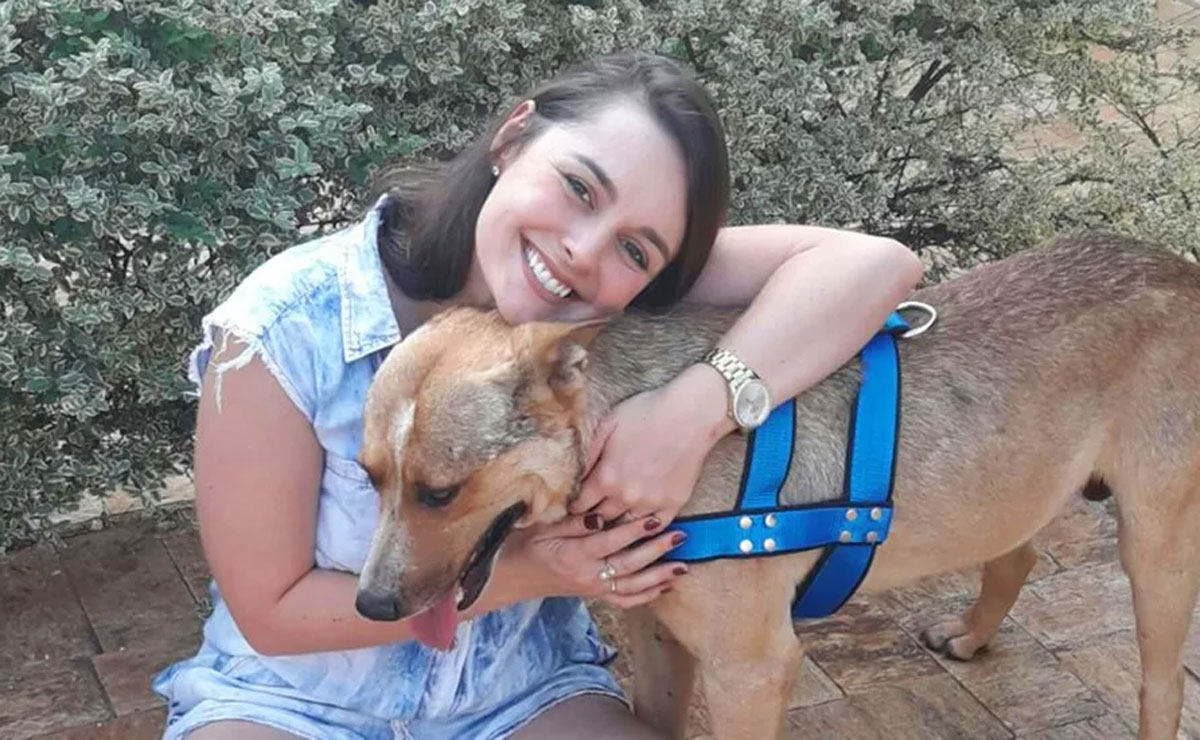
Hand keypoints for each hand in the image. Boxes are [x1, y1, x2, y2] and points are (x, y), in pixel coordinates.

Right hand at [508, 513, 687, 608]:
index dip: (633, 531)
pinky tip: (667, 586)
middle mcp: (587, 576)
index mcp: (573, 556)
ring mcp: (592, 589)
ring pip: (632, 586)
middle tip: (679, 536)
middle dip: (656, 551)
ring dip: (659, 576)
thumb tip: (599, 516)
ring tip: (683, 566)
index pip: (609, 542)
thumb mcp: (542, 528)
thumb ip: (572, 522)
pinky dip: (647, 595)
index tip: (654, 518)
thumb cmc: (525, 546)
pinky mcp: (595, 595)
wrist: (510, 578)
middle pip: (628, 565)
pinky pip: (625, 600)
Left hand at [570, 365, 732, 523]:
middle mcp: (625, 496)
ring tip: (611, 522)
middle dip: (591, 518)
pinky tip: (640, 524)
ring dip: (617, 524)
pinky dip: (645, 528)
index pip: (579, 506)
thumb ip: (589, 454)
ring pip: (625, 527)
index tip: (573, 506)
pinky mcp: (673, 504)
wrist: (691, 414)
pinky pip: (655, 527)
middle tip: (588, 516)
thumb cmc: (647, 412)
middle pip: (600, 519)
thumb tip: (573, 476)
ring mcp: (651, 503)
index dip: (573, 507)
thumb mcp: (608, 424)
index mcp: (605, 477)